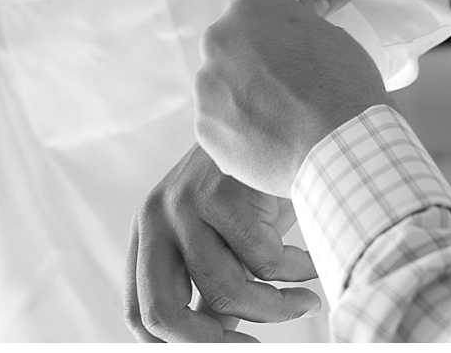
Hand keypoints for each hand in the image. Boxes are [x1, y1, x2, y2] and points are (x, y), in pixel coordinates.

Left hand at [126, 145, 319, 341]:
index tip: (231, 351)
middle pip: (162, 314)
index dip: (178, 347)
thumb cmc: (256, 194)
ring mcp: (182, 204)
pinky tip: (311, 262)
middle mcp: (154, 219)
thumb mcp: (227, 246)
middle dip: (215, 346)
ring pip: (225, 292)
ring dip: (277, 309)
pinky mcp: (219, 192)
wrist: (285, 121)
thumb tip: (218, 341)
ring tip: (307, 300)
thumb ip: (213, 293)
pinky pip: (263, 262)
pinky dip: (296, 273)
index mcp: (149, 236)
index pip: (140, 314)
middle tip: (257, 349)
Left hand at [197, 0, 389, 196]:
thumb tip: (286, 36)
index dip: (272, 33)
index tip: (286, 51)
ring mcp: (207, 84)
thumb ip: (294, 26)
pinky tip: (267, 140)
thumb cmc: (342, 88)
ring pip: (220, 87)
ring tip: (278, 120)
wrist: (339, 146)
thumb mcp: (331, 35)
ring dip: (242, 98)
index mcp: (250, 7)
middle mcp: (219, 39)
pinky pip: (218, 124)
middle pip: (229, 47)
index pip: (252, 11)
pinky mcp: (204, 125)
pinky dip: (237, 132)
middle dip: (250, 65)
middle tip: (283, 89)